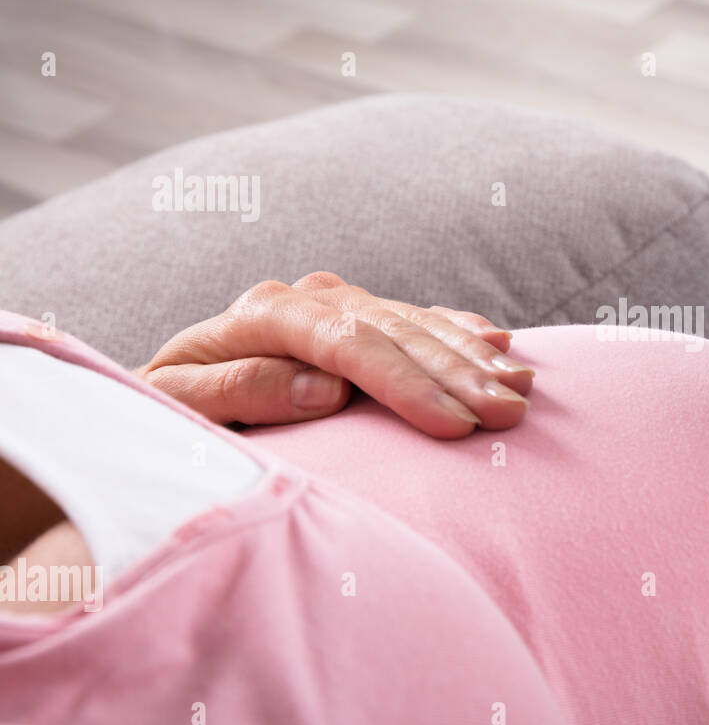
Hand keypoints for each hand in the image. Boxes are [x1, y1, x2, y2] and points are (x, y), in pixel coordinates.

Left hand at [139, 272, 534, 438]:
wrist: (168, 386)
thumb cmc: (170, 409)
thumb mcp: (178, 406)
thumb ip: (239, 390)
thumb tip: (323, 388)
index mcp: (263, 315)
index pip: (349, 345)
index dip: (406, 384)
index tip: (453, 424)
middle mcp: (307, 300)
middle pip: (396, 332)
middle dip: (459, 374)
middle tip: (511, 413)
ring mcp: (338, 304)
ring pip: (417, 323)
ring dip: (475, 357)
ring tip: (524, 388)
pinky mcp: (358, 317)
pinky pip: (419, 318)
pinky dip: (463, 333)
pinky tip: (503, 345)